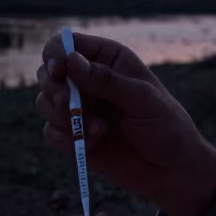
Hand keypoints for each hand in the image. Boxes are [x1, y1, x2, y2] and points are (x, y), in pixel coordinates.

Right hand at [35, 31, 215, 215]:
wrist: (171, 170)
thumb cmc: (166, 126)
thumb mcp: (142, 99)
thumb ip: (106, 80)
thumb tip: (70, 60)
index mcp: (107, 59)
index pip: (66, 45)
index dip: (56, 55)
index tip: (59, 72)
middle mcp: (89, 80)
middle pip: (47, 72)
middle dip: (54, 89)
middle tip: (70, 105)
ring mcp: (79, 108)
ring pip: (44, 102)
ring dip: (64, 117)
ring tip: (97, 131)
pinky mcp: (74, 135)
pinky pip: (50, 131)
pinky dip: (64, 138)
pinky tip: (91, 145)